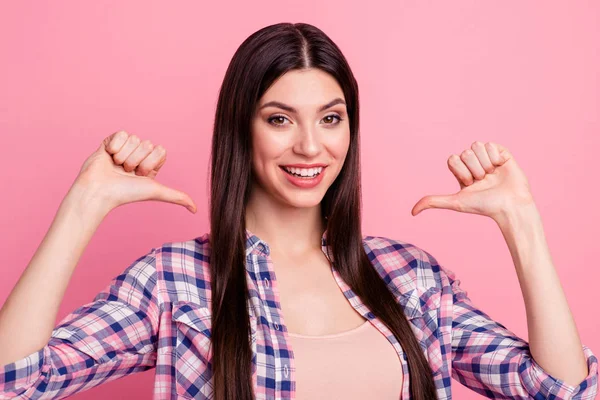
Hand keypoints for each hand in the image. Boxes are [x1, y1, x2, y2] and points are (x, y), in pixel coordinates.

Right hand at [73, 130, 196, 214]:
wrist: (100, 191)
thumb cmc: (126, 193)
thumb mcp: (156, 192)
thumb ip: (177, 197)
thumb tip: (195, 210)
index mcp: (150, 163)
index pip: (160, 150)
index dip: (151, 162)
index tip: (141, 175)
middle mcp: (138, 155)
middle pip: (147, 144)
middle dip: (137, 160)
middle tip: (126, 172)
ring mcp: (124, 147)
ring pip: (134, 139)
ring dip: (125, 156)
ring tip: (117, 167)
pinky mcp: (110, 141)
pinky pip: (121, 134)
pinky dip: (115, 147)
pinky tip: (109, 157)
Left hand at [411, 141, 534, 221]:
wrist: (510, 206)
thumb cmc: (484, 206)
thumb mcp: (455, 202)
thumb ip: (433, 202)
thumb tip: (412, 212)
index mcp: (461, 171)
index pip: (453, 159)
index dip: (461, 172)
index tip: (469, 184)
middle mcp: (473, 163)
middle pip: (465, 152)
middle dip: (474, 169)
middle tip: (483, 181)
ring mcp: (487, 157)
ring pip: (476, 146)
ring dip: (484, 164)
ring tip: (492, 176)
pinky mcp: (501, 153)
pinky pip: (491, 144)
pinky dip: (495, 157)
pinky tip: (500, 167)